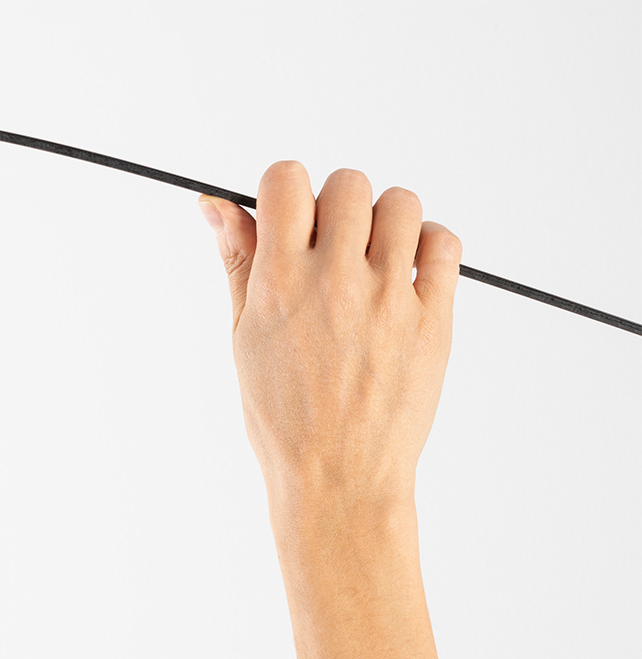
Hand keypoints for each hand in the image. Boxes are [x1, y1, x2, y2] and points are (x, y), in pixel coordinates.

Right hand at [200, 162, 461, 508]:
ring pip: (401, 204)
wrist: (337, 478)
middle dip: (336, 204)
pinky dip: (428, 246)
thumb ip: (238, 261)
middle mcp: (335, 282)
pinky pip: (443, 244)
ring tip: (373, 258)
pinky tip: (406, 274)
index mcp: (279, 283)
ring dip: (385, 220)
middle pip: (347, 183)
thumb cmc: (283, 417)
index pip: (286, 181)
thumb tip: (214, 204)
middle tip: (332, 245)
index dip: (285, 188)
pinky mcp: (434, 319)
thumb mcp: (244, 335)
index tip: (288, 213)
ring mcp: (388, 299)